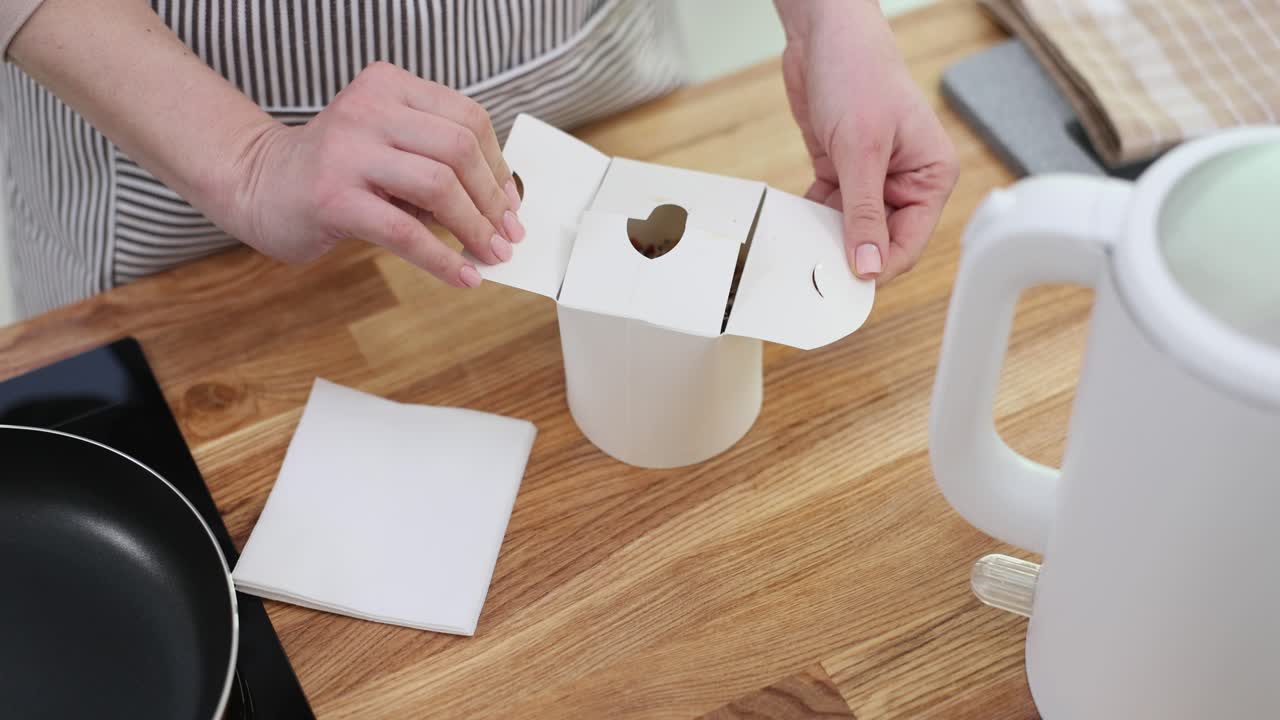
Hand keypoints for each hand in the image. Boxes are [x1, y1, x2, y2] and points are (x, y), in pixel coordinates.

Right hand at [229, 62, 523, 287]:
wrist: (258, 185)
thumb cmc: (337, 172)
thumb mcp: (389, 150)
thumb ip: (436, 164)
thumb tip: (501, 208)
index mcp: (388, 87)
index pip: (466, 118)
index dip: (497, 164)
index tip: (510, 203)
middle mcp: (368, 108)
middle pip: (459, 149)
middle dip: (492, 199)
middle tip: (507, 236)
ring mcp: (348, 151)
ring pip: (438, 186)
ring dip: (474, 228)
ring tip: (490, 255)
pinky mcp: (333, 197)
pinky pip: (405, 232)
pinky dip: (442, 260)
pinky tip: (463, 277)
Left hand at [775, 0, 957, 283]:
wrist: (824, 34)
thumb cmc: (858, 72)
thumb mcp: (861, 150)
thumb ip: (862, 213)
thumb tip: (869, 266)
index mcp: (931, 176)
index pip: (910, 242)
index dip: (881, 266)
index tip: (849, 284)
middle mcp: (905, 181)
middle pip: (879, 240)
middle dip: (850, 253)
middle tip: (818, 270)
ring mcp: (872, 177)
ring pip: (849, 228)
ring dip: (825, 237)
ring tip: (802, 247)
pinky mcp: (842, 170)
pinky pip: (827, 208)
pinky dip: (810, 217)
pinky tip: (794, 224)